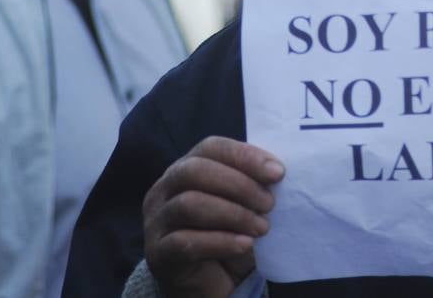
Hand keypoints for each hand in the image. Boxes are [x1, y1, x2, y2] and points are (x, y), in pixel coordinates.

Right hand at [143, 136, 285, 297]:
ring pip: (188, 204)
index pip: (210, 148)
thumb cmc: (228, 235)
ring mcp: (156, 222)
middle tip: (269, 204)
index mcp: (183, 169)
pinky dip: (220, 241)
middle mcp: (163, 191)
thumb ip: (252, 183)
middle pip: (194, 171)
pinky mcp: (158, 254)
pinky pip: (185, 242)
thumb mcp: (242, 204)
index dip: (244, 156)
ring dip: (233, 214)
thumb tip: (276, 171)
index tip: (276, 173)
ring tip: (262, 227)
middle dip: (239, 184)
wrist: (209, 284)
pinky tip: (244, 244)